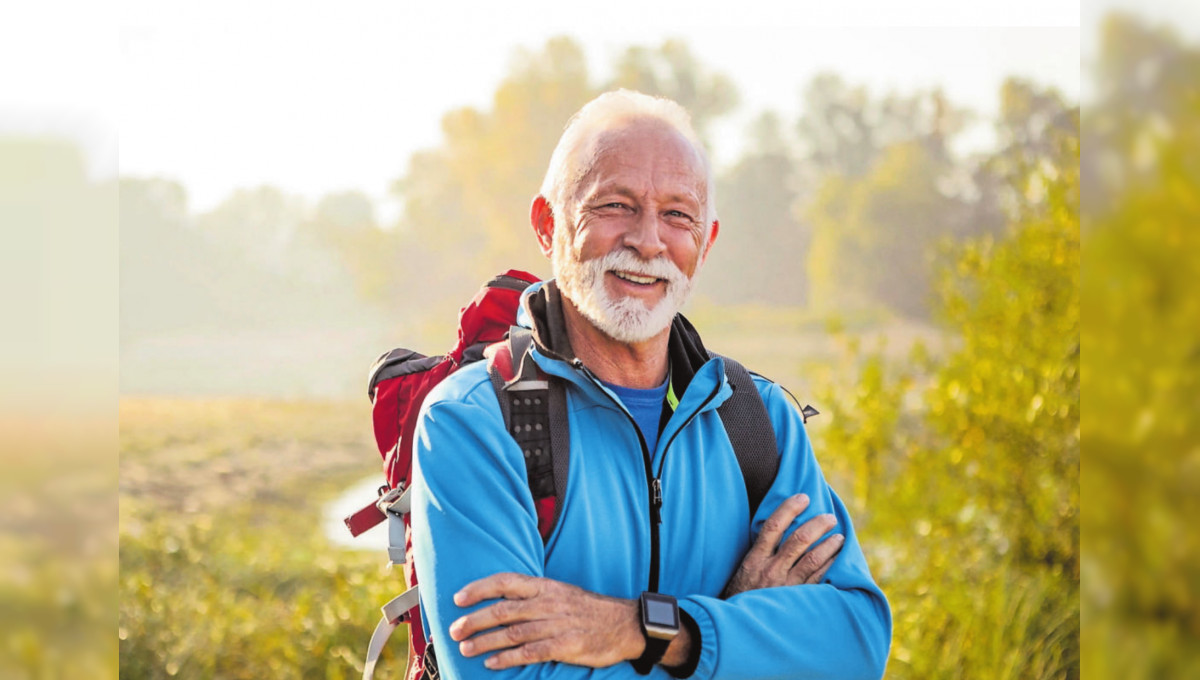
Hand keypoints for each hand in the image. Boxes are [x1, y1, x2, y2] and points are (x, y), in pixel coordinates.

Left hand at [449, 573, 643, 669]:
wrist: (624, 624)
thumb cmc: (588, 609)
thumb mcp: (561, 592)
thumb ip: (533, 595)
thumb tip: (500, 600)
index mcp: (545, 586)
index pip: (505, 582)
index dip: (479, 589)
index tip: (458, 598)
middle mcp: (548, 603)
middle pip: (502, 610)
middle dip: (474, 620)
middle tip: (454, 629)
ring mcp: (557, 625)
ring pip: (512, 633)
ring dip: (485, 642)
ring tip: (466, 648)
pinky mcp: (566, 646)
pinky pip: (530, 653)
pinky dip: (508, 659)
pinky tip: (492, 664)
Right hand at [722, 494, 843, 597]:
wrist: (739, 625)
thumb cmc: (741, 594)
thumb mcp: (743, 570)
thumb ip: (759, 551)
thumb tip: (777, 528)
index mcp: (755, 559)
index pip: (773, 526)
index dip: (789, 508)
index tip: (803, 497)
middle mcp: (771, 570)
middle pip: (798, 540)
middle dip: (817, 525)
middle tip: (830, 517)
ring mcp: (785, 586)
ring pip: (812, 559)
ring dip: (829, 545)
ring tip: (840, 537)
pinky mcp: (797, 599)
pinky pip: (818, 579)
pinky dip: (829, 566)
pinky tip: (837, 558)